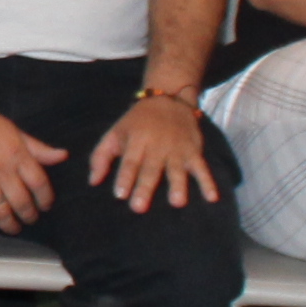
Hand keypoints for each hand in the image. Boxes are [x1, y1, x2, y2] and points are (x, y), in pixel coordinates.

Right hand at [0, 91, 67, 236]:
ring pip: (0, 211)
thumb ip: (38, 148)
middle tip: (30, 219)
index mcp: (17, 154)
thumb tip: (63, 156)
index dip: (46, 198)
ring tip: (13, 228)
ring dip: (9, 225)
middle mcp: (2, 170)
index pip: (39, 183)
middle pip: (22, 202)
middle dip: (29, 216)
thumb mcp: (15, 131)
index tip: (46, 205)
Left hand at [87, 89, 223, 213]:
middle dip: (145, 188)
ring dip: (178, 186)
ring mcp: (177, 149)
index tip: (119, 195)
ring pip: (177, 169)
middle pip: (150, 169)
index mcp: (136, 141)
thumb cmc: (136, 123)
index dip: (124, 177)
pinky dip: (208, 182)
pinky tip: (212, 198)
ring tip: (177, 203)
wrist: (168, 99)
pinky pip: (202, 167)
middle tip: (139, 207)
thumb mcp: (115, 133)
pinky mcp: (194, 151)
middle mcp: (157, 146)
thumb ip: (101, 156)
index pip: (129, 161)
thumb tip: (93, 182)